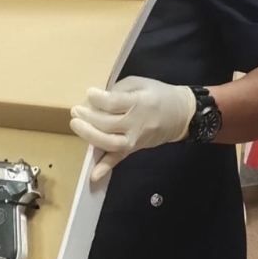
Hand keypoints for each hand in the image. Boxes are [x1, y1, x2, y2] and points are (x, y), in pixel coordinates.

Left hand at [70, 76, 194, 182]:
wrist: (181, 116)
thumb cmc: (158, 95)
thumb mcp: (140, 83)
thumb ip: (118, 90)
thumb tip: (96, 100)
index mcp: (140, 102)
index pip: (113, 103)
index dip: (98, 99)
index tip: (89, 93)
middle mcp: (137, 123)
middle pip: (108, 124)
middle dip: (88, 117)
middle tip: (76, 111)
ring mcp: (135, 139)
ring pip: (110, 143)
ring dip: (90, 136)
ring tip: (76, 125)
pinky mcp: (133, 149)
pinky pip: (118, 159)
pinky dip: (105, 168)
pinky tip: (93, 175)